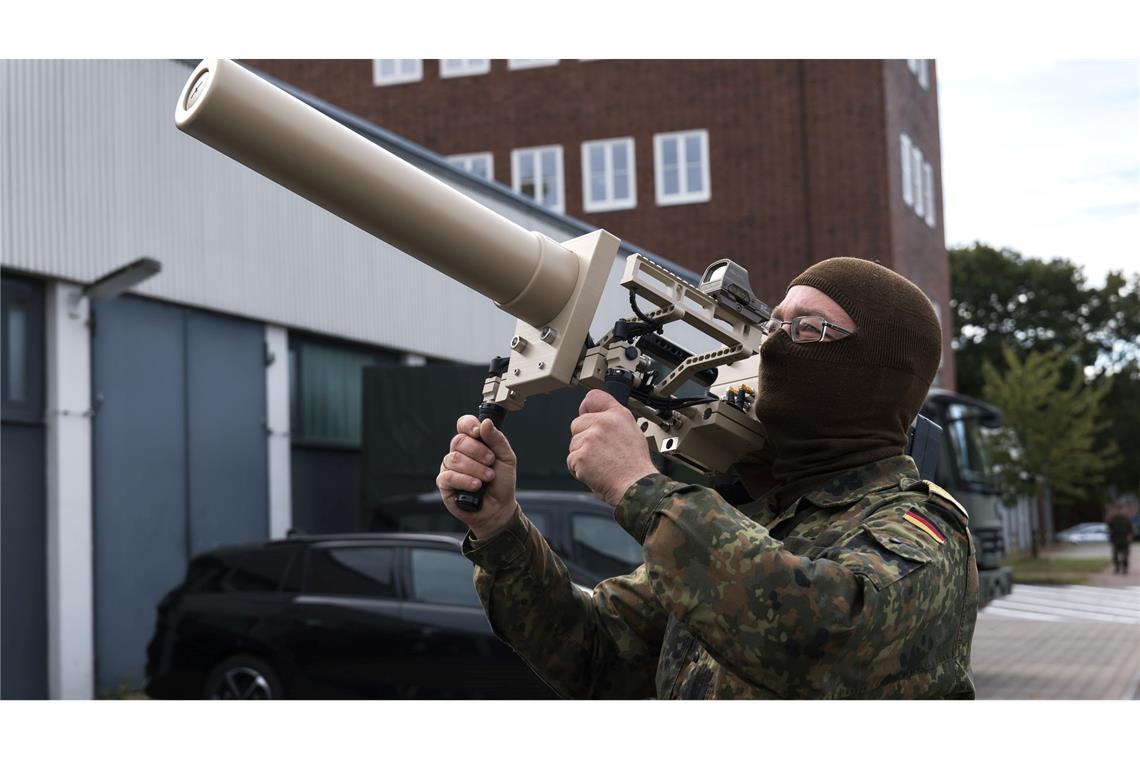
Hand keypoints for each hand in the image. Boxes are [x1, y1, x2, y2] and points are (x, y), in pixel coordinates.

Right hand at [436, 415, 517, 537]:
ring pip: (455, 458)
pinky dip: (465, 480)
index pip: (464, 424)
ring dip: (475, 469)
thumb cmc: (501, 482)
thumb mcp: (506, 458)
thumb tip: (485, 423)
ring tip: (487, 478)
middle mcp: (459, 452)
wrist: (499, 508)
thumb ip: (497, 439)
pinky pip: (449, 476)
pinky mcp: (444, 483)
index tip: (478, 433)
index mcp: (473, 443)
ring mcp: (449, 467)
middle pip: (459, 440)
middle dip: (478, 452)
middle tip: (491, 462)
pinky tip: (476, 486)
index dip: (469, 425)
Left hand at [567, 389, 657, 505]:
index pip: (594, 397)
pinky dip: (579, 469)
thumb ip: (614, 420)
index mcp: (617, 415)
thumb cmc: (635, 466)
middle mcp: (603, 422)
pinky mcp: (580, 455)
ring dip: (582, 455)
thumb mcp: (633, 432)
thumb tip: (597, 416)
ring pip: (573, 444)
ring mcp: (590, 438)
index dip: (587, 407)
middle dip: (583, 438)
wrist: (635, 486)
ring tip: (601, 464)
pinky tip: (596, 472)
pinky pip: (571, 460)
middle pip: (577, 424)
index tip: (586, 412)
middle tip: (601, 452)